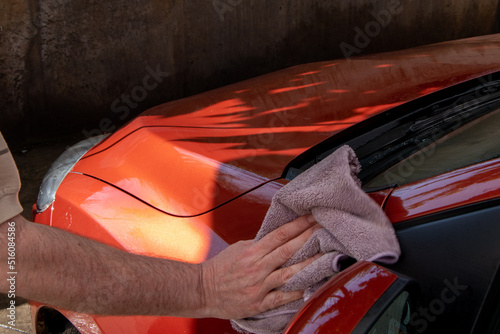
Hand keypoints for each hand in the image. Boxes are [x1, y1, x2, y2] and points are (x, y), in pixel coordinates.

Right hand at [200, 215, 320, 318]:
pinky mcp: (258, 303)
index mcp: (252, 252)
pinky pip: (281, 298)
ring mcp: (258, 286)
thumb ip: (260, 244)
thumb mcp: (239, 249)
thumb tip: (279, 237)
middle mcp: (257, 267)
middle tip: (326, 229)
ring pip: (288, 274)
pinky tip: (311, 286)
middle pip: (287, 250)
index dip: (299, 225)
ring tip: (327, 256)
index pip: (280, 234)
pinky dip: (296, 293)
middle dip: (308, 238)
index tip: (313, 217)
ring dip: (309, 264)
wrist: (202, 290)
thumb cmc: (220, 268)